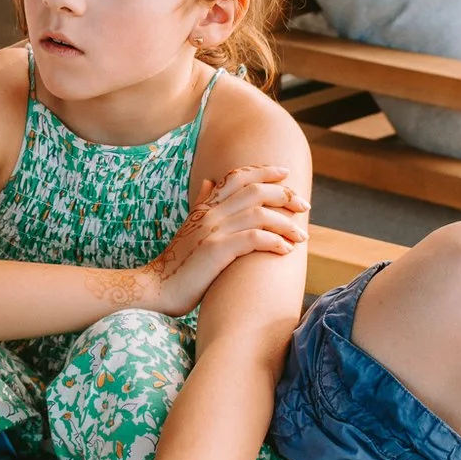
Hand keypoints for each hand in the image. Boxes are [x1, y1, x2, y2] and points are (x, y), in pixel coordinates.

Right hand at [142, 166, 307, 315]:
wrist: (155, 289)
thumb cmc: (178, 264)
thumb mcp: (190, 227)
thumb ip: (202, 204)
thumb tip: (210, 181)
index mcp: (205, 207)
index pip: (236, 176)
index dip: (263, 170)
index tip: (285, 172)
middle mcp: (209, 214)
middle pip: (254, 190)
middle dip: (284, 195)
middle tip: (304, 206)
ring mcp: (212, 231)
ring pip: (259, 214)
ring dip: (286, 223)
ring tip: (302, 236)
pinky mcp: (215, 250)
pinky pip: (253, 238)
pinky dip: (274, 241)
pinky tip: (285, 250)